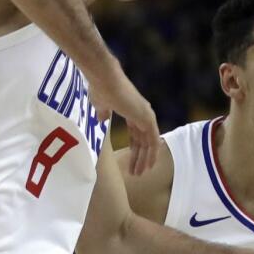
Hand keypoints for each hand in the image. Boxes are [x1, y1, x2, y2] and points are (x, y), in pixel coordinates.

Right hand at [89, 61, 158, 175]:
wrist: (104, 78)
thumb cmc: (100, 88)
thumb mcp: (101, 105)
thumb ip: (103, 113)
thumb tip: (101, 119)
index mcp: (133, 111)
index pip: (136, 135)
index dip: (134, 149)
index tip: (129, 163)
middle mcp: (142, 114)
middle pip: (143, 141)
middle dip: (139, 158)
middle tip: (136, 174)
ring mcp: (146, 115)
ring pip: (149, 143)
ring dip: (145, 160)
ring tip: (139, 174)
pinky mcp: (147, 118)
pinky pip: (153, 141)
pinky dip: (151, 154)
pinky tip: (147, 166)